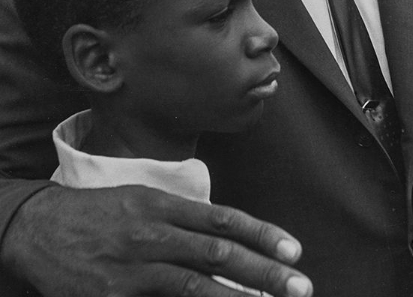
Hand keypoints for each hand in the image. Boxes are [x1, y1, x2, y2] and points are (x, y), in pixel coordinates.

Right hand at [2, 185, 312, 296]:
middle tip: (300, 285)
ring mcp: (133, 268)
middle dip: (264, 271)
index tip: (294, 249)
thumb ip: (181, 219)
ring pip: (195, 285)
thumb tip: (225, 238)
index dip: (262, 234)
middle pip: (218, 252)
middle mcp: (153, 232)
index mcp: (162, 204)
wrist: (38, 228)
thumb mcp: (141, 201)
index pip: (223, 218)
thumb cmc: (98, 214)